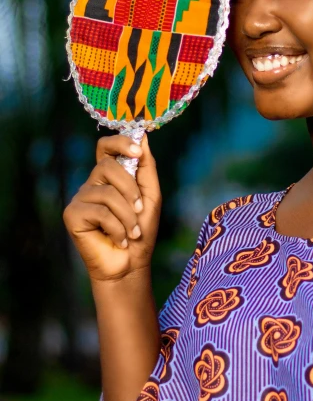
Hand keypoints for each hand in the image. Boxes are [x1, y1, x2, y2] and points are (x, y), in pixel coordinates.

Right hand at [63, 134, 160, 282]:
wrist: (130, 265)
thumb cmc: (141, 232)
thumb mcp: (150, 196)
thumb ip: (146, 167)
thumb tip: (143, 136)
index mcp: (110, 176)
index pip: (105, 147)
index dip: (119, 142)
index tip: (137, 150)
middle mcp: (92, 184)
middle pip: (107, 166)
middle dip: (130, 189)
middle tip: (140, 210)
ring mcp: (80, 198)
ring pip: (107, 193)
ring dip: (128, 217)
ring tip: (132, 233)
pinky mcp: (72, 215)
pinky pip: (99, 212)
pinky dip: (117, 229)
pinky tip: (119, 241)